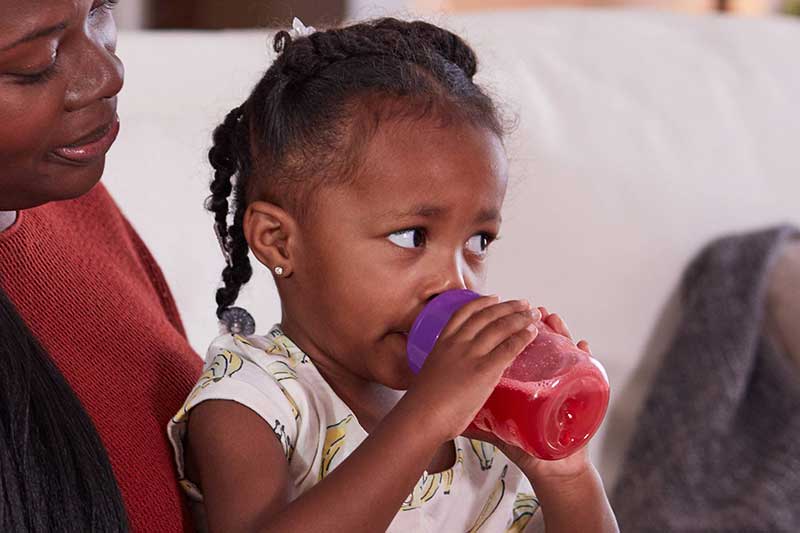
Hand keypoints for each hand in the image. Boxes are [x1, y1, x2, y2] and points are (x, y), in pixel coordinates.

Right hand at [402, 296, 539, 442]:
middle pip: (487, 316)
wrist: (421, 417)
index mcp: (442, 342)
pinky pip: (509, 348)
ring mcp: (471, 355)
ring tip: (533, 316)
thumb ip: (448, 365)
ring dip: (521, 319)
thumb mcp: (433, 373)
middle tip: (524, 305)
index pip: (464, 312)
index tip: (495, 298)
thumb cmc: (423, 404)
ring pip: (501, 327)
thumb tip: (459, 372)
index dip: (482, 303)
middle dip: (509, 307)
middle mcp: (457, 343)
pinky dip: (522, 338)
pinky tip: (532, 334)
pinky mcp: (484, 370)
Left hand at [464, 307, 595, 482]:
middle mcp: (544, 380)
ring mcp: (563, 385)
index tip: (506, 316)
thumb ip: (479, 422)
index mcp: (523, 384)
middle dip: (535, 325)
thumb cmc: (525, 447)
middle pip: (540, 344)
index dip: (512, 333)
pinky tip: (583, 345)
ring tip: (553, 319)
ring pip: (562, 351)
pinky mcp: (580, 396)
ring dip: (559, 333)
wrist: (551, 469)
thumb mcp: (497, 432)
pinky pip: (585, 372)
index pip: (517, 351)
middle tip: (532, 311)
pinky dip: (585, 356)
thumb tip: (452, 420)